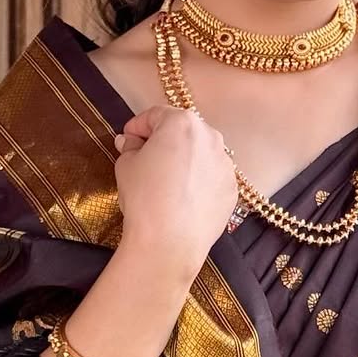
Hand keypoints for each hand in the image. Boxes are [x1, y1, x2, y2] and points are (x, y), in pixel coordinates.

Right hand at [114, 106, 237, 278]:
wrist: (170, 241)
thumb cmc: (145, 197)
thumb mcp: (126, 165)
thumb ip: (130, 147)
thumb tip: (130, 142)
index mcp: (183, 123)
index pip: (156, 115)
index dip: (137, 126)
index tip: (128, 139)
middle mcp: (210, 138)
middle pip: (182, 131)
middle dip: (163, 141)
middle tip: (145, 157)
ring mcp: (225, 164)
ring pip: (200, 155)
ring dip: (183, 161)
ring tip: (165, 182)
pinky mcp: (231, 189)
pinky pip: (211, 178)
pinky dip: (198, 182)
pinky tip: (182, 198)